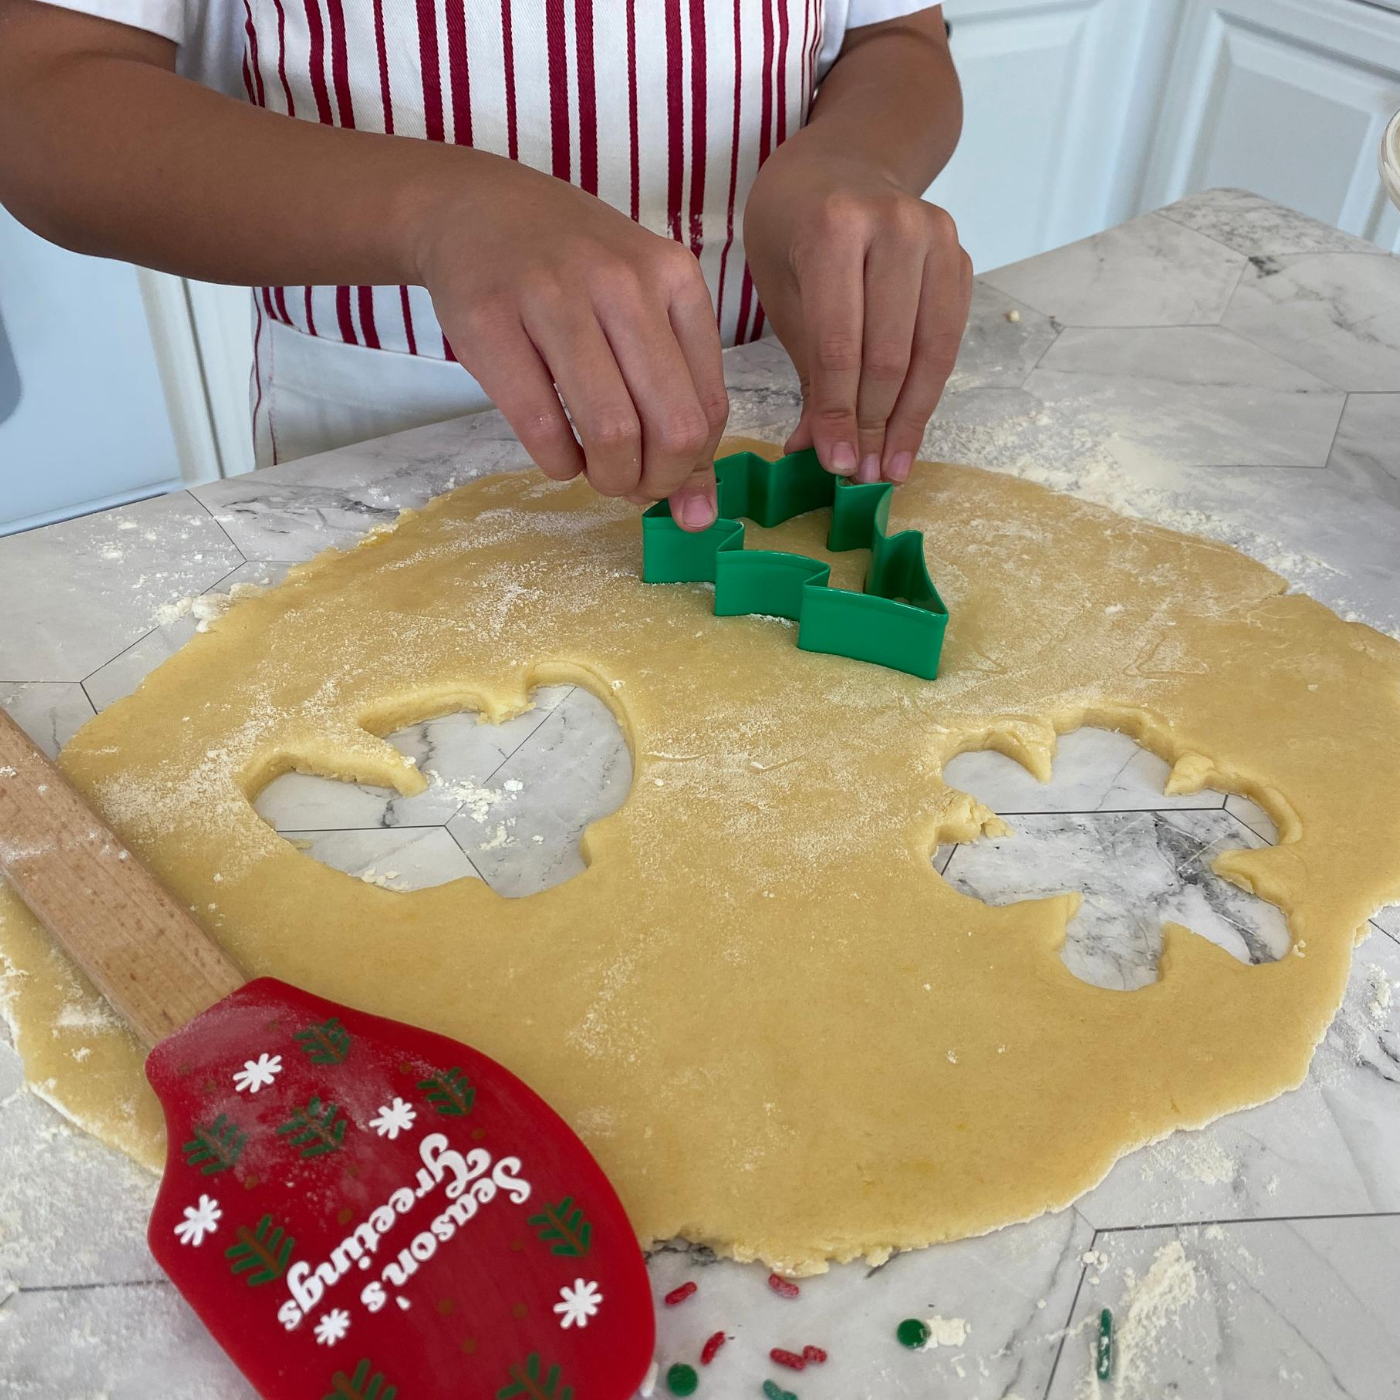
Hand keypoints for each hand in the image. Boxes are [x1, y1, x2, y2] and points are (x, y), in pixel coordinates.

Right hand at [415, 154, 727, 528]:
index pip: (709, 407)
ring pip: (612, 432)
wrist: (472, 207)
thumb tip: (699, 514)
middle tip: (631, 485)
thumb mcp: (640, 310)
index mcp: (674, 278)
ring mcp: (554, 297)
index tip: (663, 474)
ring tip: (595, 471)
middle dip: (656, 482)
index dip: (691, 465)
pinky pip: (542, 428)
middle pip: (672, 428)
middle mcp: (622, 281)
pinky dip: (558, 463)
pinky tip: (558, 454)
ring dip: (608, 478)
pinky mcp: (491, 323)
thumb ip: (678, 400)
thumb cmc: (571, 271)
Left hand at [744, 150, 970, 483]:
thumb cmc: (796, 231)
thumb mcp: (782, 291)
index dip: (839, 414)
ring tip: (891, 466)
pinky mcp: (960, 256)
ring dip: (909, 419)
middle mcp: (893, 225)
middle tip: (863, 475)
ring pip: (928, 353)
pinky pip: (948, 340)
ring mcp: (936, 237)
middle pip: (889, 354)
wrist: (840, 162)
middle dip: (874, 424)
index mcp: (834, 228)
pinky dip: (928, 391)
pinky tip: (909, 430)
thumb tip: (812, 453)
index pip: (840, 346)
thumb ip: (803, 370)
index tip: (837, 464)